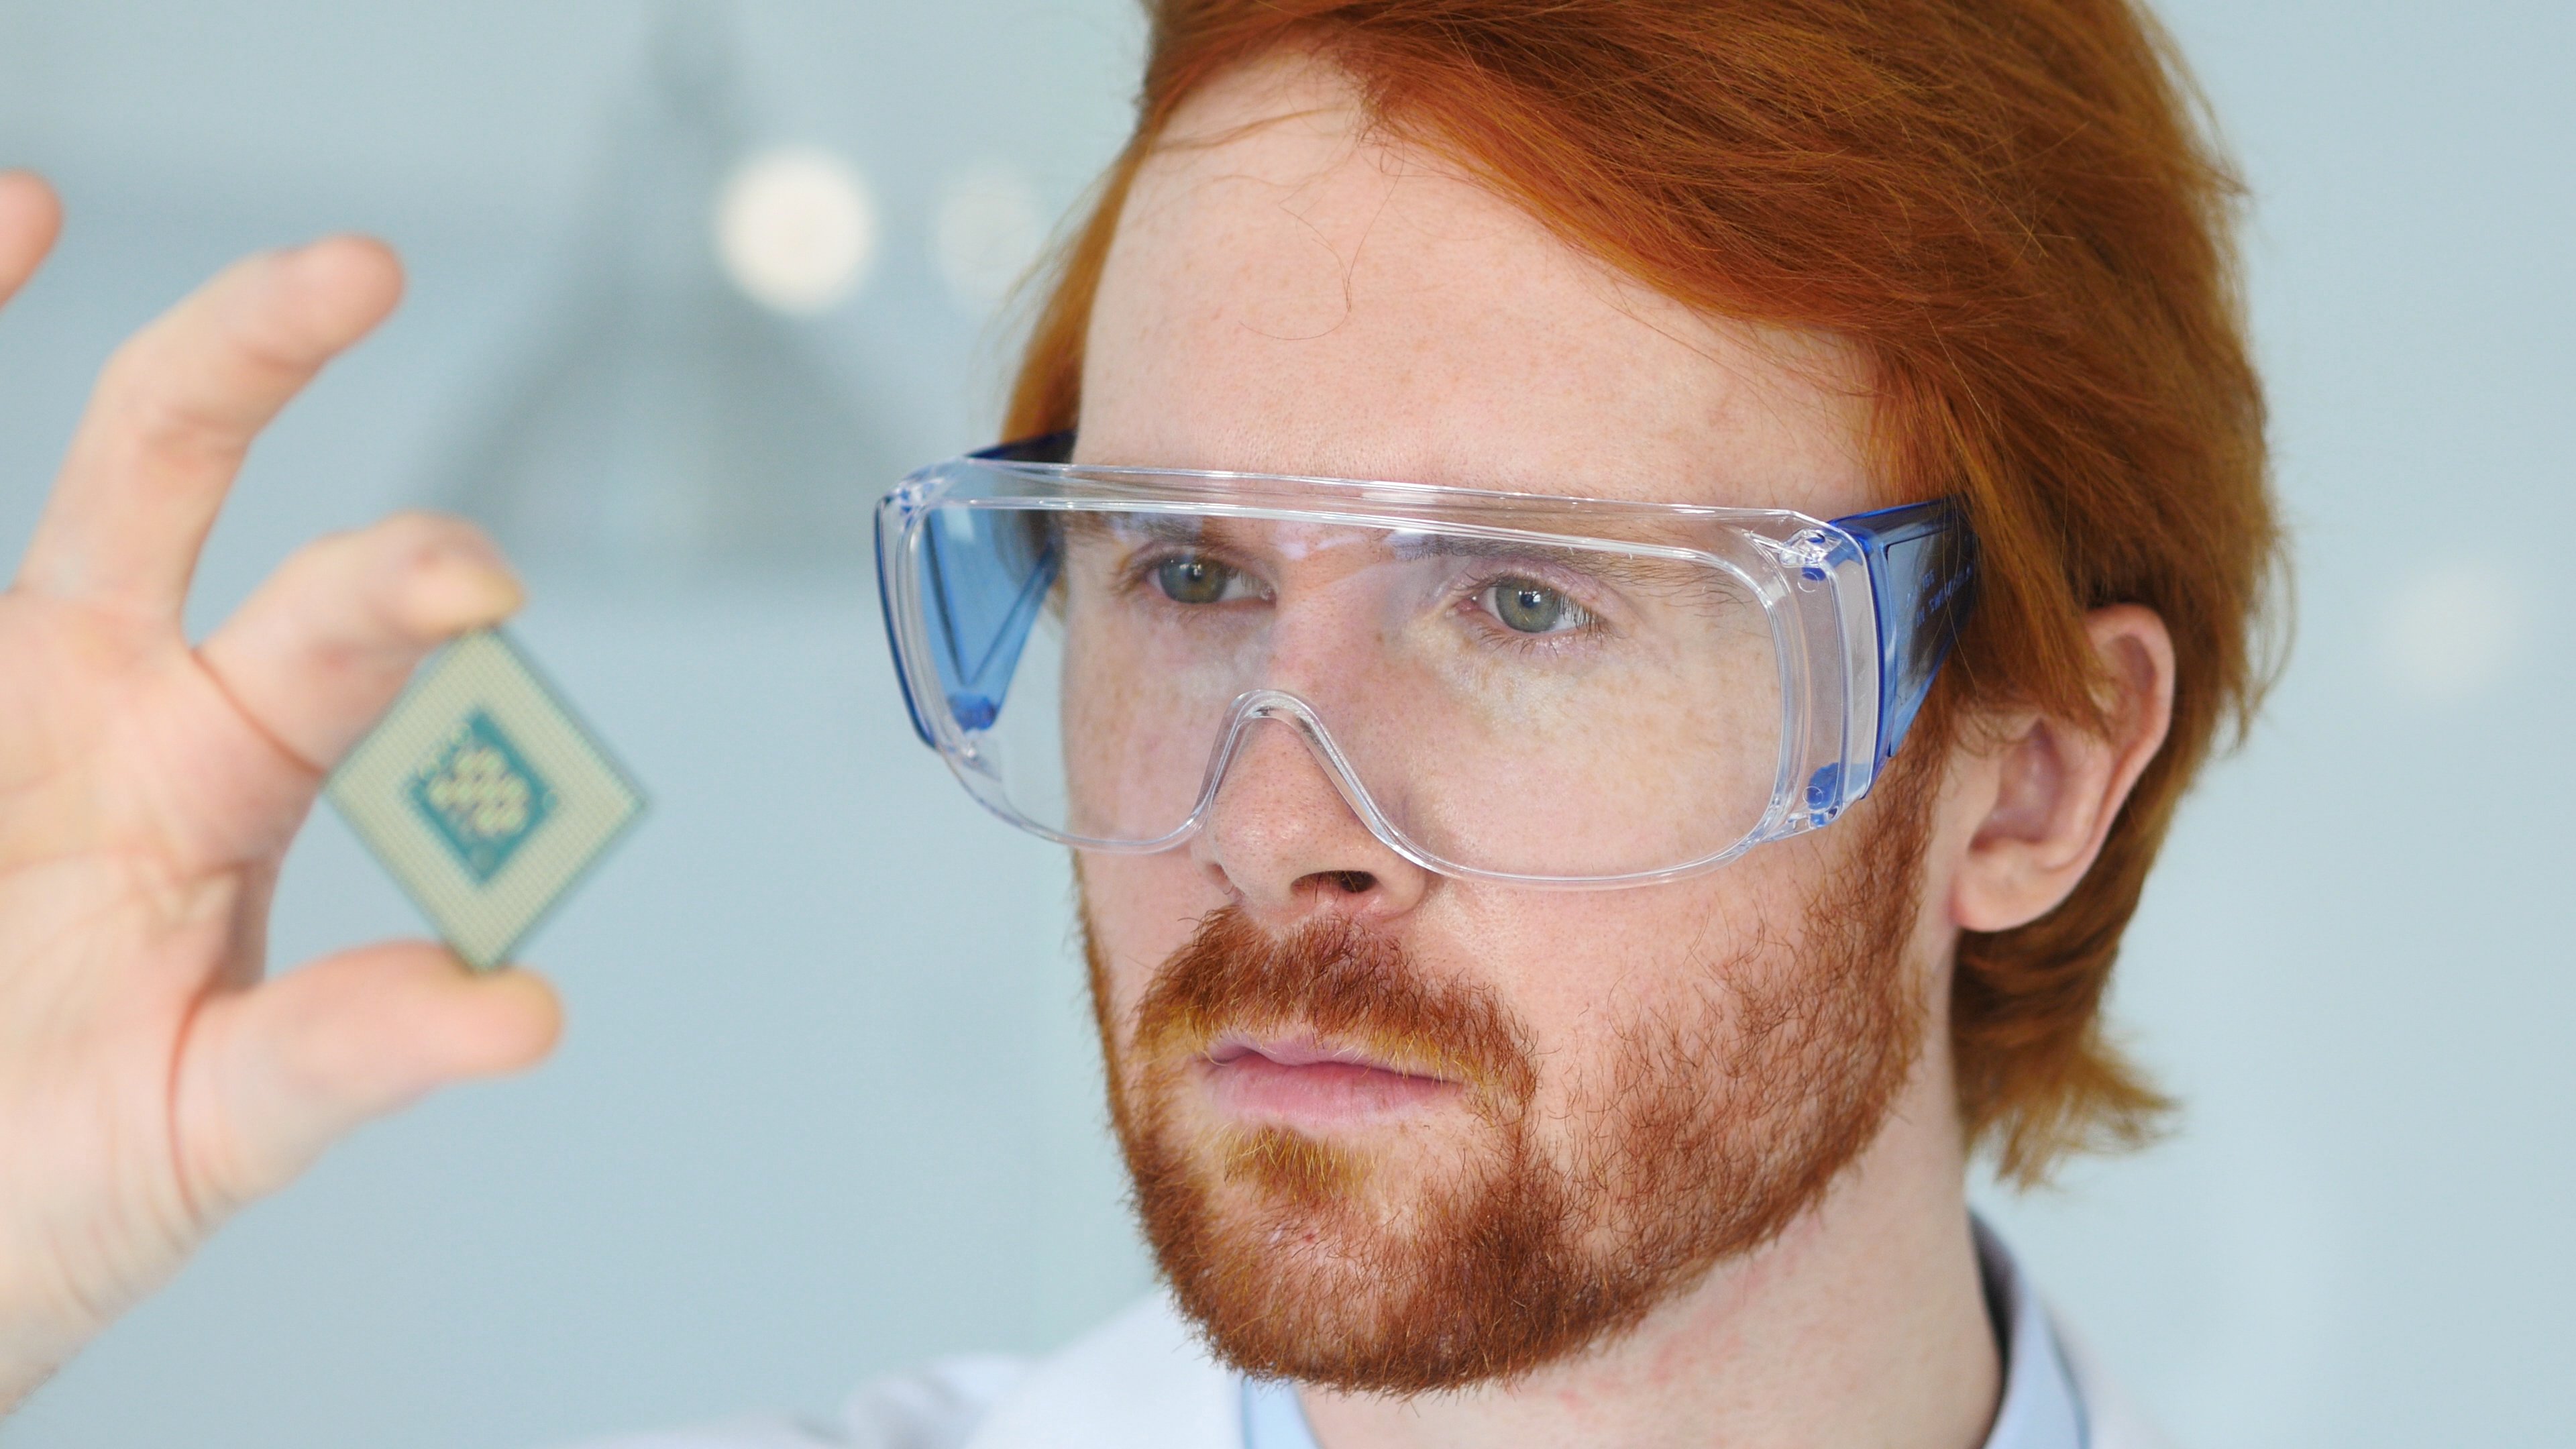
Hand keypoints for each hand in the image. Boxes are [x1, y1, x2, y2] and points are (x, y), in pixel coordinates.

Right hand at [0, 173, 561, 1407]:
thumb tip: (525, 1013)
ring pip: (19, 471)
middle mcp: (102, 688)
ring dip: (17, 321)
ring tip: (28, 199)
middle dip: (256, 353)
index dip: (400, 588)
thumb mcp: (204, 1131)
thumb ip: (346, 1056)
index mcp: (219, 776)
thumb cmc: (53, 1181)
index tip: (478, 575)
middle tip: (355, 271)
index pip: (335, 639)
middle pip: (178, 468)